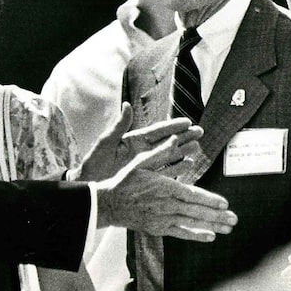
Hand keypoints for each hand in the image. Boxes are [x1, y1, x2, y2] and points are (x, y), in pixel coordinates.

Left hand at [75, 102, 202, 181]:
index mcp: (133, 141)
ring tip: (198, 147)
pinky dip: (178, 169)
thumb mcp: (105, 144)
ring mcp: (146, 165)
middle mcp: (142, 152)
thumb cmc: (93, 164)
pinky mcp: (146, 178)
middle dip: (184, 137)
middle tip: (200, 132)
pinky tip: (189, 165)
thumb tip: (127, 105)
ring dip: (184, 151)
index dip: (172, 126)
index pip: (156, 131)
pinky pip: (165, 172)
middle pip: (167, 142)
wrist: (90, 186)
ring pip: (169, 156)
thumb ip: (118, 127)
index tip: (187, 121)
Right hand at [95, 162, 237, 241]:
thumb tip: (175, 138)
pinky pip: (180, 234)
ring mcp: (162, 218)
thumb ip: (161, 152)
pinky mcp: (158, 228)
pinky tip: (210, 237)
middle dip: (217, 216)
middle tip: (235, 219)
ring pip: (191, 223)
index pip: (192, 195)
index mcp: (165, 187)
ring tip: (228, 228)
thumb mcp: (141, 161)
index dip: (210, 200)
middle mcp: (166, 205)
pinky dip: (196, 236)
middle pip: (196, 211)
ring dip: (212, 226)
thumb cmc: (126, 180)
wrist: (110, 203)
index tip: (225, 203)